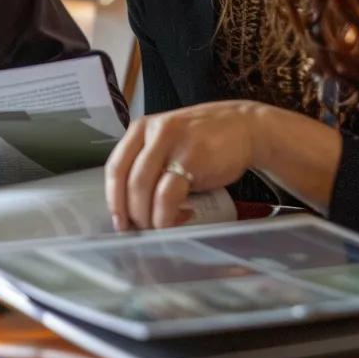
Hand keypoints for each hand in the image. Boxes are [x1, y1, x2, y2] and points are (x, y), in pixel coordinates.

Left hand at [105, 100, 268, 230]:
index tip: (119, 222)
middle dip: (132, 214)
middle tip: (142, 231)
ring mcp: (171, 142)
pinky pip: (168, 195)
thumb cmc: (204, 141)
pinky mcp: (192, 157)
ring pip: (144, 189)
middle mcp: (152, 132)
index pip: (114, 167)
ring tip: (160, 228)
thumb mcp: (168, 143)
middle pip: (128, 181)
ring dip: (148, 217)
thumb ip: (149, 165)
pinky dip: (167, 215)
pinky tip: (181, 217)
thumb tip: (132, 208)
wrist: (245, 127)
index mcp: (140, 128)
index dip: (113, 199)